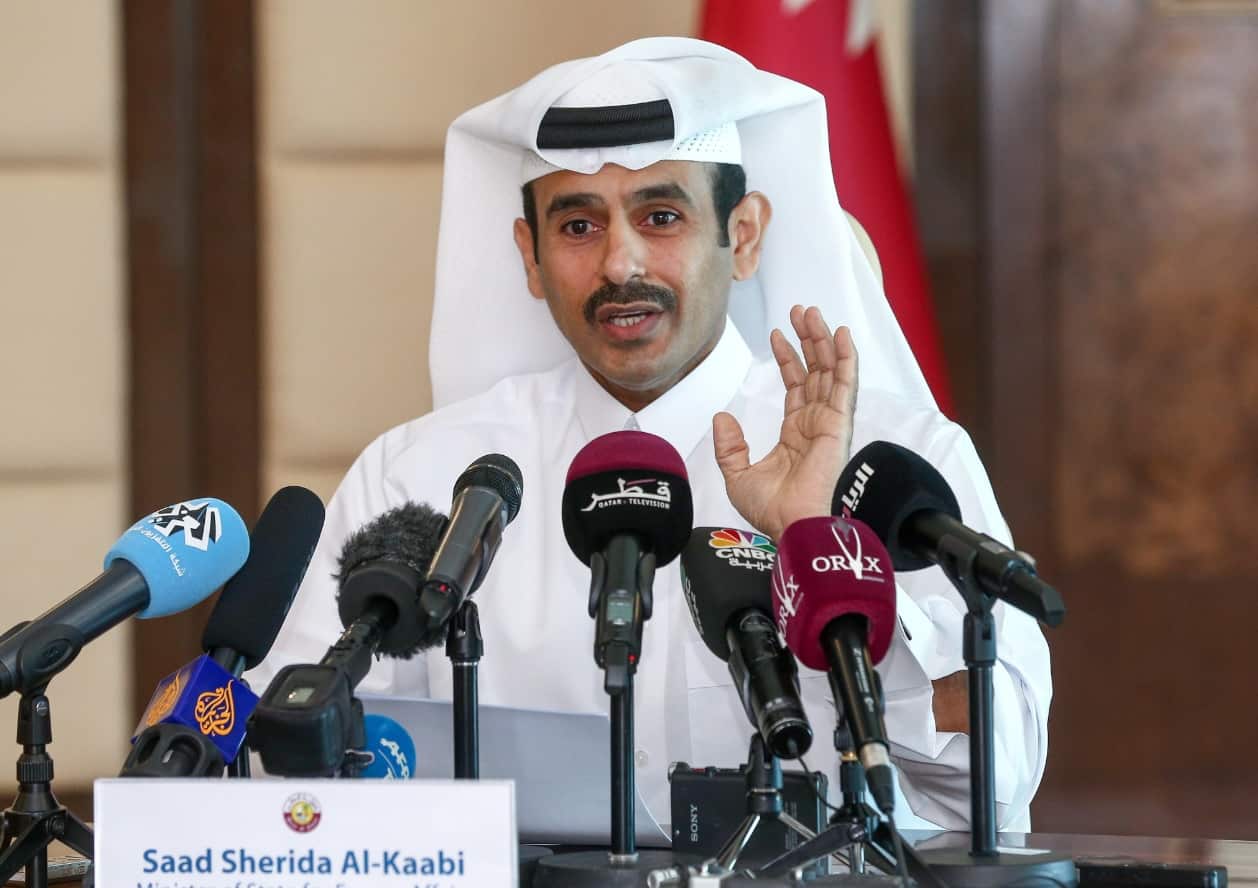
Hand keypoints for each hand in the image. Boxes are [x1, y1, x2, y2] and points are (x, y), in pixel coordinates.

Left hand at [713, 305, 857, 540]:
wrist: (790, 525)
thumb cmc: (771, 511)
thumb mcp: (738, 475)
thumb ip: (730, 446)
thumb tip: (722, 418)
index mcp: (796, 434)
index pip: (796, 386)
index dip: (788, 359)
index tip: (778, 334)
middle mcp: (816, 424)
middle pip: (815, 371)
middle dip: (808, 339)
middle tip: (800, 310)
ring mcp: (829, 422)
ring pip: (829, 371)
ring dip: (823, 340)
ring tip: (813, 312)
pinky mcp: (839, 423)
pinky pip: (844, 384)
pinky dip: (846, 358)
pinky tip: (841, 335)